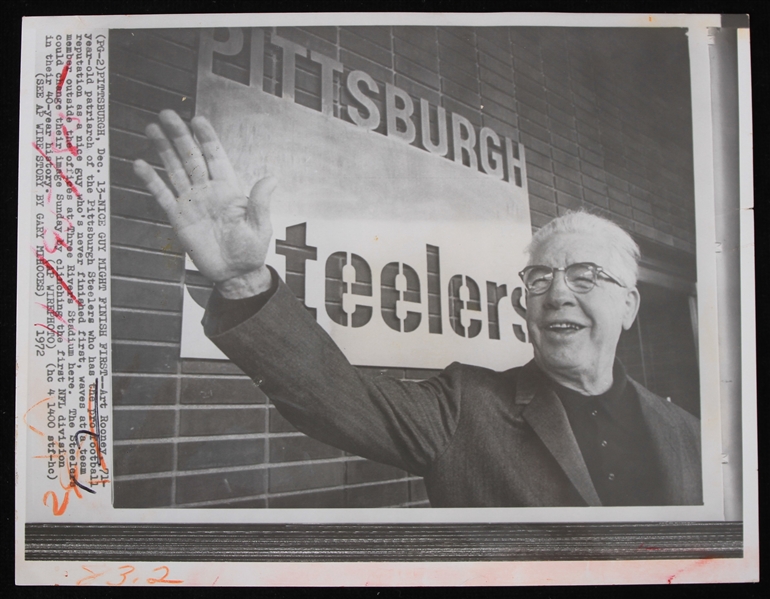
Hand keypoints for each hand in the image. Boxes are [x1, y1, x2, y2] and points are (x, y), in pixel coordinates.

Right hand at [133, 110, 275, 298]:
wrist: (234, 274)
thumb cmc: (250, 250)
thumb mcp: (260, 226)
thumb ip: (260, 202)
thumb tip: (272, 179)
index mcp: (228, 189)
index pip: (215, 157)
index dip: (207, 138)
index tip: (198, 120)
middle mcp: (207, 191)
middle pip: (191, 157)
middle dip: (180, 135)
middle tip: (168, 114)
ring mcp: (192, 202)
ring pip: (175, 170)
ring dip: (164, 150)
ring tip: (152, 129)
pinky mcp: (178, 217)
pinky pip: (163, 194)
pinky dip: (152, 180)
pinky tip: (141, 165)